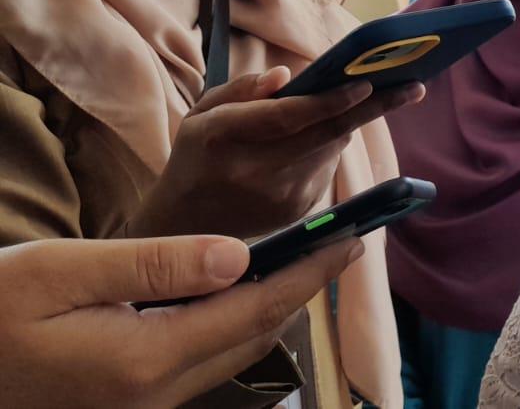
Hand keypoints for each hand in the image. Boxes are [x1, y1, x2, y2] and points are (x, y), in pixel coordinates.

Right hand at [0, 235, 360, 408]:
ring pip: (233, 352)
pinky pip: (203, 361)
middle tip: (338, 238)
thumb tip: (240, 254)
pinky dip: (234, 321)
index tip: (350, 234)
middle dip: (302, 286)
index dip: (309, 270)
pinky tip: (236, 286)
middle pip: (255, 335)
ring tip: (302, 254)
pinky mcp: (129, 401)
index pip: (255, 309)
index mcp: (146, 358)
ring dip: (272, 304)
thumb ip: (155, 265)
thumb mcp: (62, 273)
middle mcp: (156, 393)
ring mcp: (144, 405)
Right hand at [128, 68, 423, 238]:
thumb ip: (242, 91)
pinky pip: (328, 167)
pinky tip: (325, 135)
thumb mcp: (201, 115)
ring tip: (375, 96)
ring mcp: (281, 196)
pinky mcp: (298, 211)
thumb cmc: (197, 156)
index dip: (330, 100)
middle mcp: (255, 170)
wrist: (186, 226)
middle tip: (414, 86)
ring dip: (352, 121)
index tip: (367, 83)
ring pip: (333, 148)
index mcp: (224, 137)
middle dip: (375, 107)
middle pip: (327, 133)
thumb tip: (285, 76)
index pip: (287, 118)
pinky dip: (333, 145)